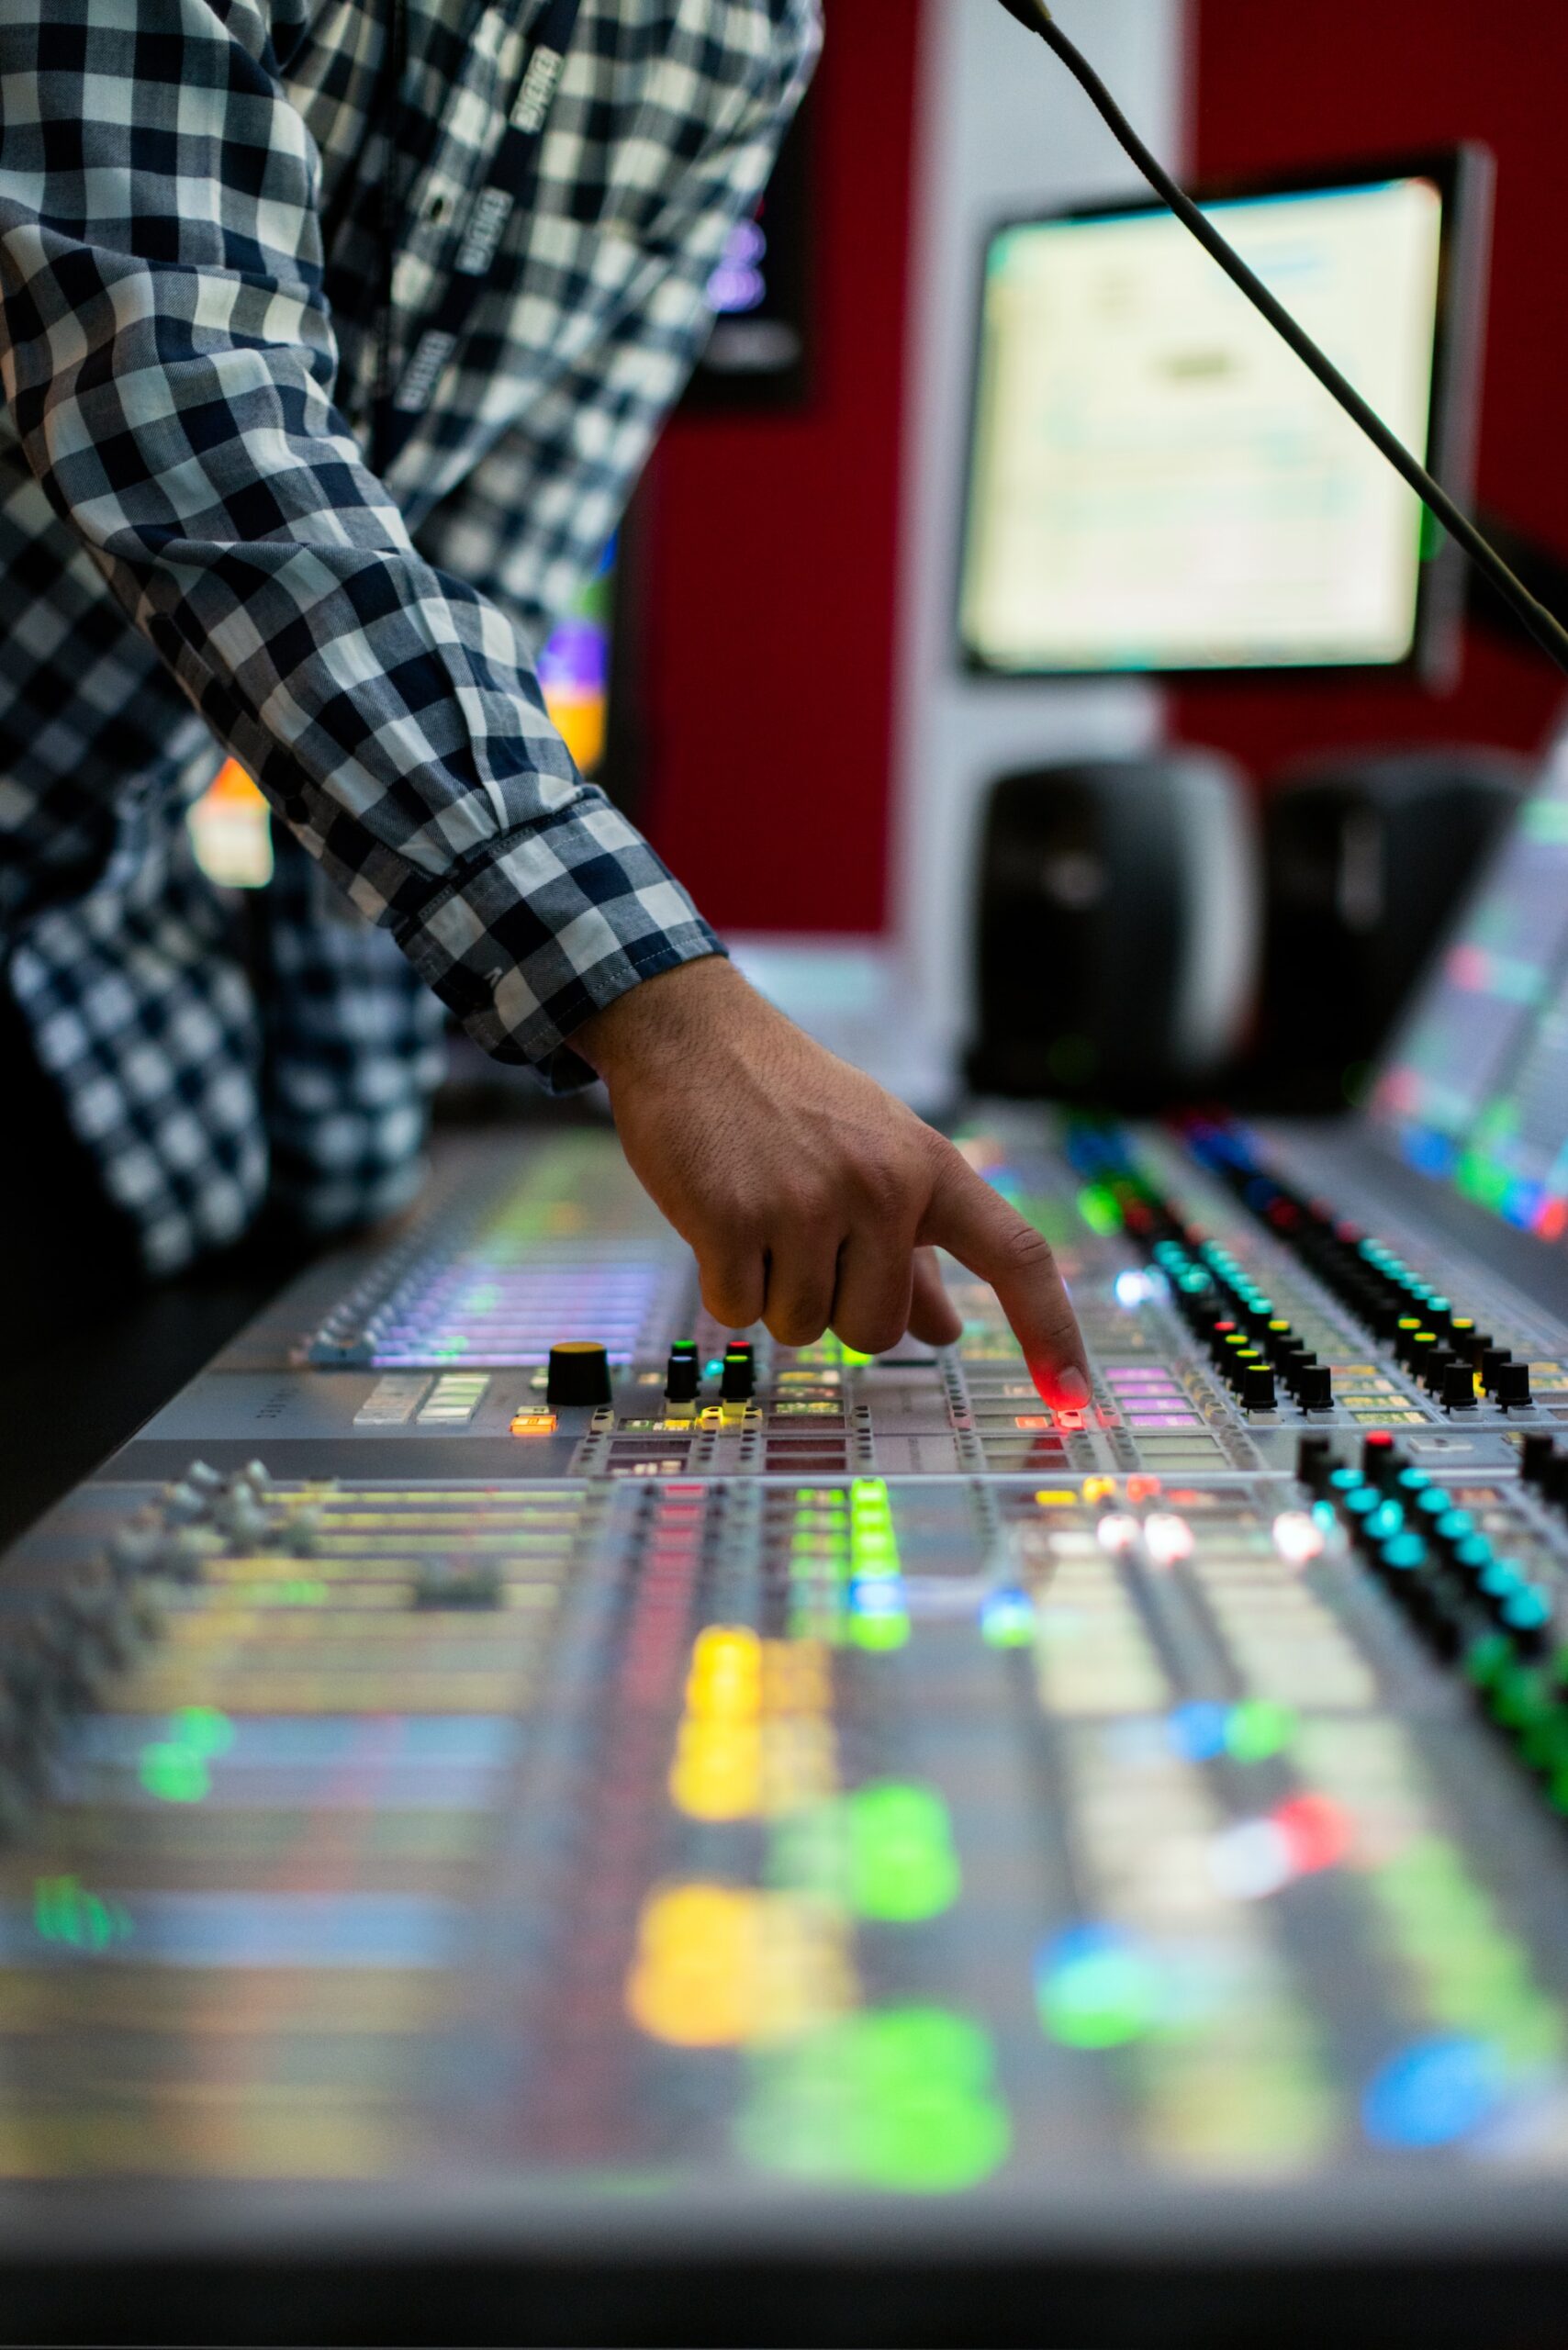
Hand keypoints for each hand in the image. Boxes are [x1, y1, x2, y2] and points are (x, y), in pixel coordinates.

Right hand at [570, 957, 1089, 1408]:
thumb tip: (945, 1333)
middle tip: (803, 1240)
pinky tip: (719, 1219)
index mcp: (929, 1167)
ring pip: (802, 1327)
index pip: (1015, 1254)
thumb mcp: (876, 1154)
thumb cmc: (792, 1101)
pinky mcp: (732, 1219)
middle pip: (876, 1331)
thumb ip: (916, 1250)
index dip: (1050, 1330)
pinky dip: (725, 1285)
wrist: (694, 1036)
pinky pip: (739, 1312)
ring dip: (773, 1293)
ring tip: (759, 1215)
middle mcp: (880, 1186)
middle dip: (835, 1308)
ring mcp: (805, 1204)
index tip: (1073, 1396)